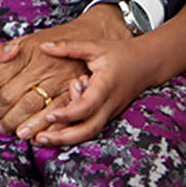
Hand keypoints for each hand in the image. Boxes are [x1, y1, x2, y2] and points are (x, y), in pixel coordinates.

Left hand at [30, 37, 154, 146]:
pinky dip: (72, 133)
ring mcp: (109, 112)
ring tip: (42, 140)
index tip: (49, 115)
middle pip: (89, 129)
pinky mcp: (107, 115)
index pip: (88, 105)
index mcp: (105, 86)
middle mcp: (109, 104)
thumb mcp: (94, 46)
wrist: (146, 64)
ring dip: (66, 139)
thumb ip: (69, 47)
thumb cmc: (119, 54)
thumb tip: (43, 46)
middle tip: (39, 139)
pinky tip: (53, 133)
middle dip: (64, 137)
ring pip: (90, 132)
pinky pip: (90, 127)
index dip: (69, 113)